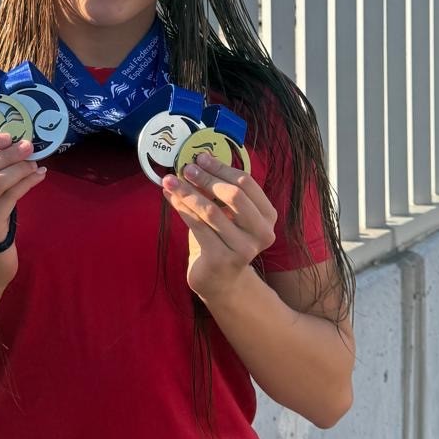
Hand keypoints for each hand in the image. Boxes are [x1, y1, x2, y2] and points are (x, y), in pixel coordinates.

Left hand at [162, 151, 276, 302]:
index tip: (200, 157)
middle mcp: (261, 232)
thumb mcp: (228, 215)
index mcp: (268, 216)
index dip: (222, 168)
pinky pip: (198, 227)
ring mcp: (243, 248)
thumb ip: (219, 192)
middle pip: (233, 195)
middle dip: (206, 179)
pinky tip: (171, 198)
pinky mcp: (222, 259)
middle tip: (185, 168)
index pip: (246, 183)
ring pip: (211, 211)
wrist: (220, 280)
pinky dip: (183, 209)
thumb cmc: (223, 240)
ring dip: (188, 192)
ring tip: (170, 181)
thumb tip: (195, 163)